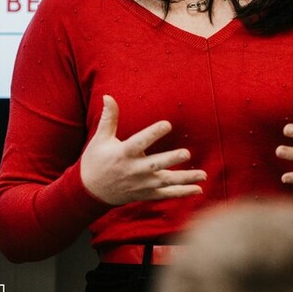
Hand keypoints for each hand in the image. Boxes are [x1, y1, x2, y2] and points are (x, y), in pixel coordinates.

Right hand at [80, 95, 205, 204]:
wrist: (89, 192)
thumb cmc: (96, 160)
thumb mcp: (100, 138)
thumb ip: (108, 118)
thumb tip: (108, 96)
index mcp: (123, 154)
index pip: (139, 142)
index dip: (153, 133)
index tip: (167, 124)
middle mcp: (133, 170)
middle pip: (155, 165)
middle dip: (171, 160)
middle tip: (187, 153)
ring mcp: (141, 184)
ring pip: (165, 182)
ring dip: (185, 179)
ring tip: (203, 175)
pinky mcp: (145, 194)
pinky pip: (166, 195)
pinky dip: (182, 193)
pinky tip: (198, 189)